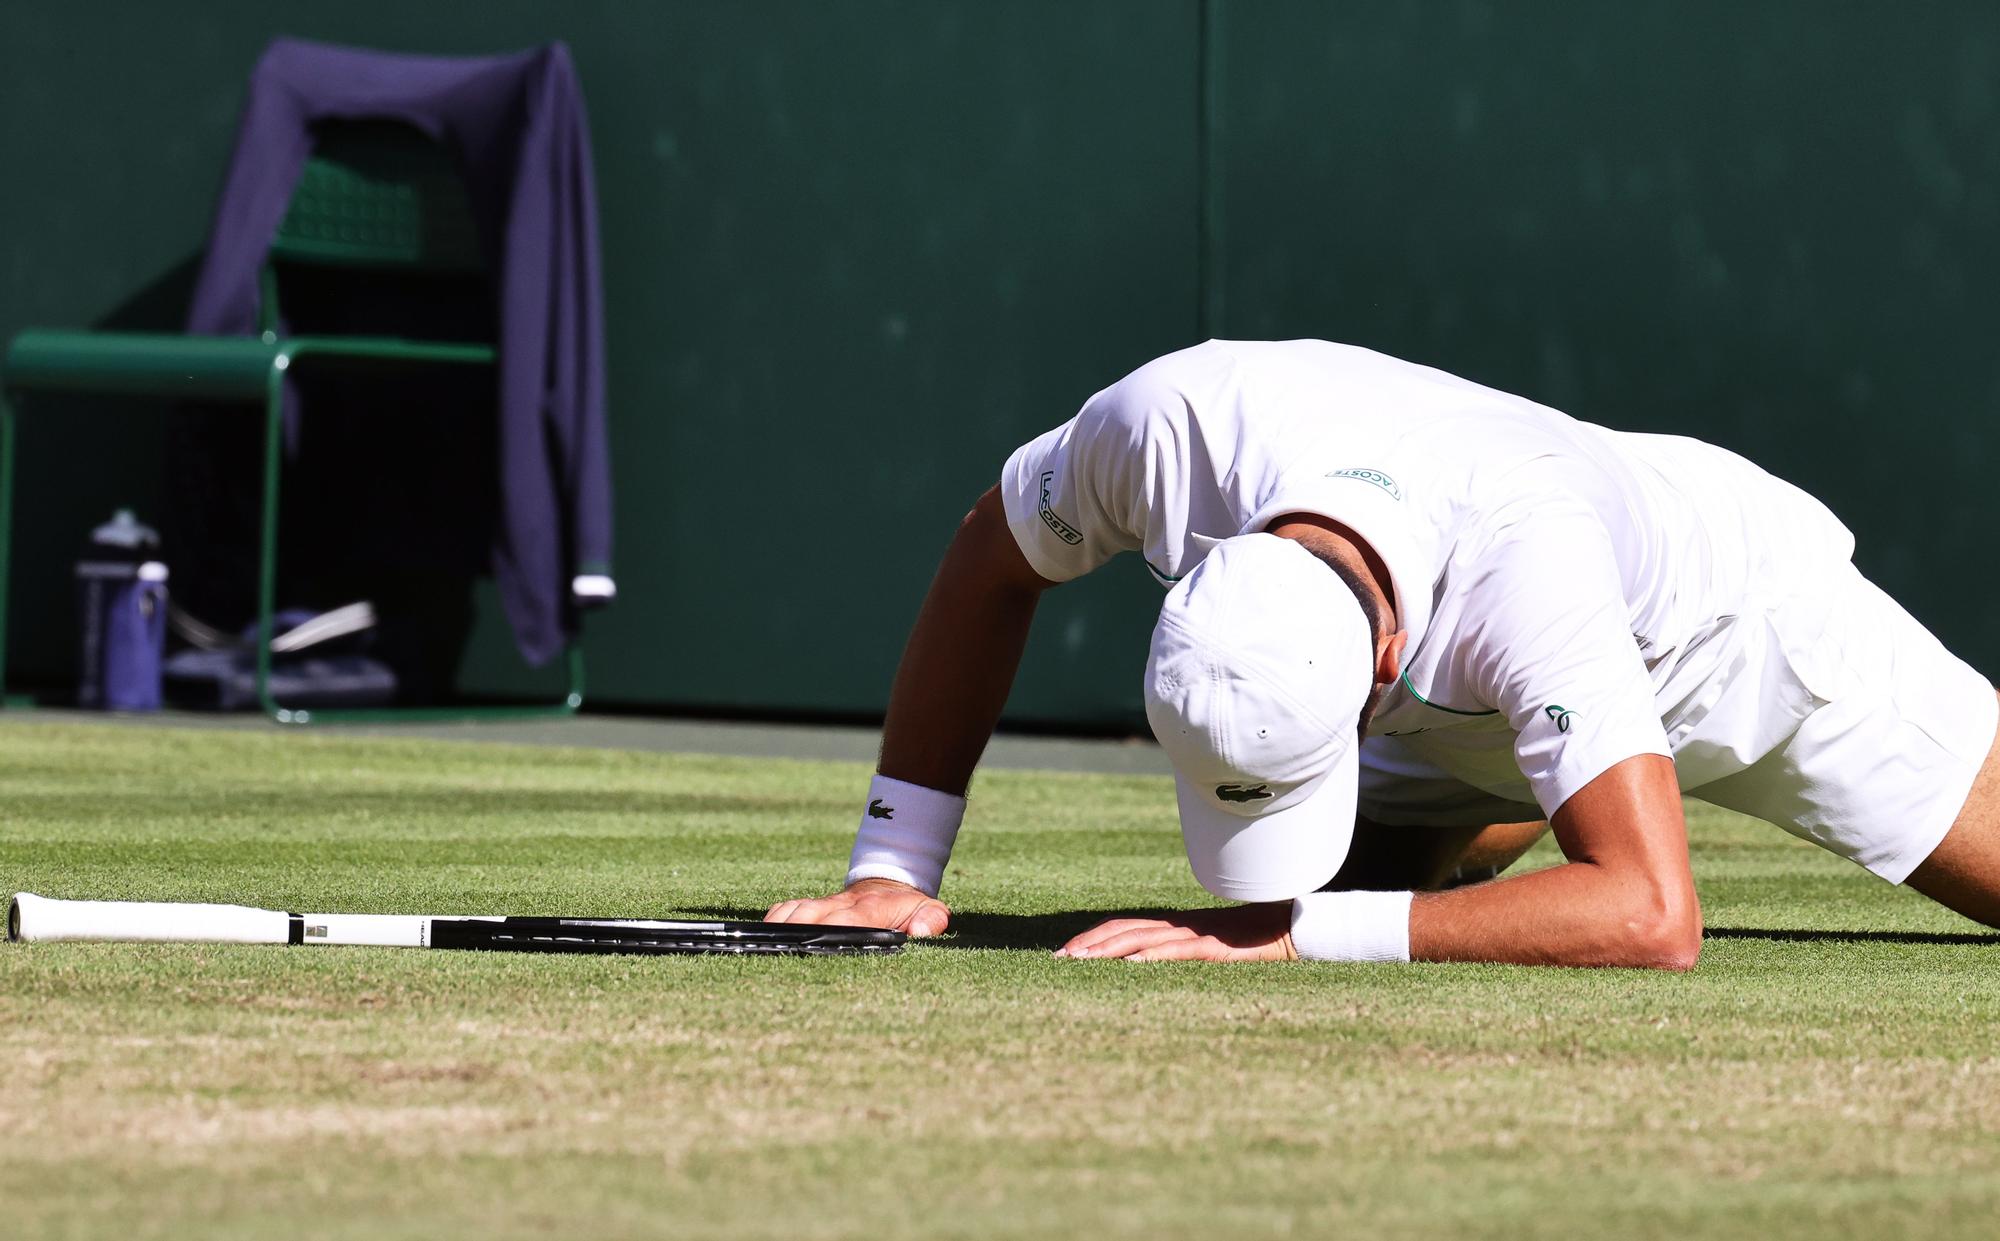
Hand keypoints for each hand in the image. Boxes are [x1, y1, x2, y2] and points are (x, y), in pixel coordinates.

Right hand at [765, 878, 950, 936]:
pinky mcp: (811, 905)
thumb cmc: (909, 906)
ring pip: (794, 912)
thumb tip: (919, 931)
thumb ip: (930, 921)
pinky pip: (786, 909)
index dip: (833, 932)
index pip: (848, 920)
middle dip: (796, 935)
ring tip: (764, 951)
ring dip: (780, 929)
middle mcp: (841, 904)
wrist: (890, 883)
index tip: (818, 949)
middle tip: (781, 959)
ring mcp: (823, 904)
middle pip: (811, 916)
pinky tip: (763, 937)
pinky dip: (773, 921)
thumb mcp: (930, 910)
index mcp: (870, 909)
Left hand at [1055, 902, 1296, 961]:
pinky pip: (1178, 950)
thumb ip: (1185, 952)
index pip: (1124, 926)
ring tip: (1079, 961)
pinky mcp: (1215, 946)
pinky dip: (1152, 956)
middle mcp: (1180, 926)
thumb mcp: (1212, 949)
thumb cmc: (1255, 942)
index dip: (1093, 936)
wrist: (1295, 926)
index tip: (1065, 952)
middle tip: (1056, 959)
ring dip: (1107, 950)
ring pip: (1142, 938)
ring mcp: (1196, 934)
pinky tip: (1132, 964)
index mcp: (1176, 926)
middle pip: (1123, 929)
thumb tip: (1154, 967)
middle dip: (1087, 943)